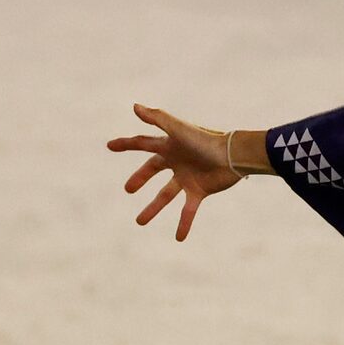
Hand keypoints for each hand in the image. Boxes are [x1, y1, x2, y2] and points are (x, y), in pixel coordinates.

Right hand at [107, 103, 239, 240]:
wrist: (234, 156)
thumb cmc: (207, 140)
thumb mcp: (178, 129)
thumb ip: (157, 118)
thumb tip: (135, 106)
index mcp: (170, 146)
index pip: (143, 144)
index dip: (126, 144)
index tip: (110, 146)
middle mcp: (177, 161)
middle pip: (153, 169)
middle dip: (140, 178)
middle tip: (128, 190)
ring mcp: (187, 178)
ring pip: (166, 195)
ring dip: (153, 208)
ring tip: (139, 222)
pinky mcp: (200, 191)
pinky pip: (188, 210)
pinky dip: (184, 223)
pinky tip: (178, 238)